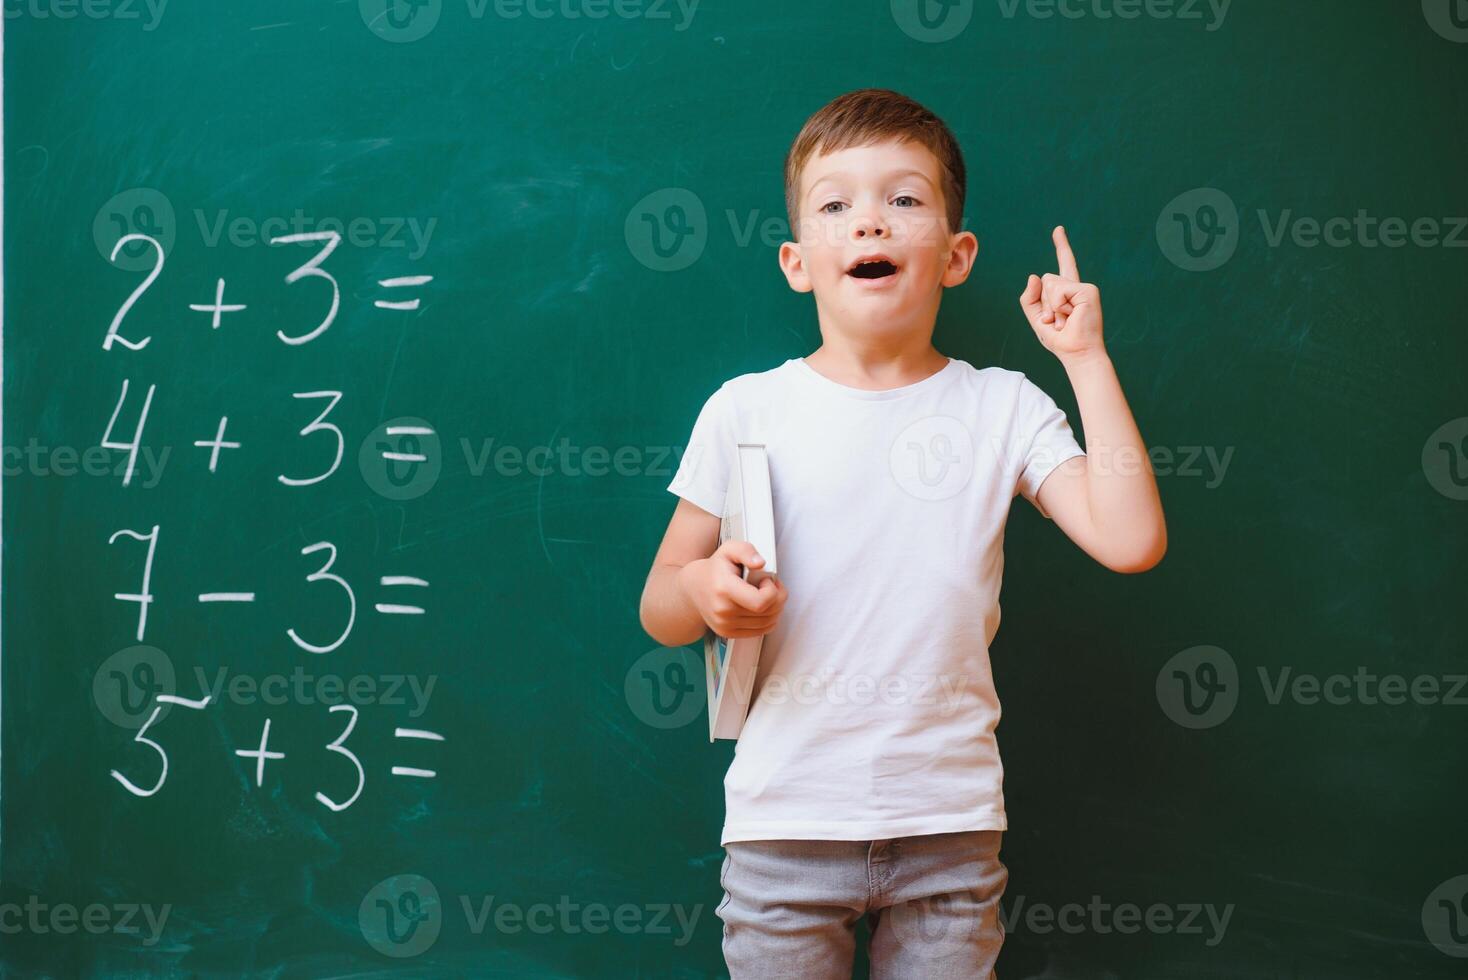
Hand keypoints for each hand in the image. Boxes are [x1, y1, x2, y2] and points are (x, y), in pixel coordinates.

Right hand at [678, 539, 786, 639]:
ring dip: (775, 608)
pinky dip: (768, 619)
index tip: (766, 580)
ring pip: (767, 623)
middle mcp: (723, 611)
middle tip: (770, 585)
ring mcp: (725, 625)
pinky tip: (761, 606)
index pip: (761, 601)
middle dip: (778, 597)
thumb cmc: (715, 569)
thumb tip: (759, 563)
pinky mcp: (728, 633)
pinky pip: (761, 631)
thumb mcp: (729, 550)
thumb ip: (746, 551)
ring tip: (766, 594)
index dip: (772, 590)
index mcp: (724, 589)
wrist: (694, 589)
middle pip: (768, 612)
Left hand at [1019, 226, 1104, 364]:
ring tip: (1064, 320)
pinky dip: (1057, 306)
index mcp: (1067, 292)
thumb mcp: (1036, 318)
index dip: (1061, 246)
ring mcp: (1084, 287)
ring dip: (1051, 307)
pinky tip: (1070, 316)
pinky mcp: (1088, 290)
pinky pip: (1058, 290)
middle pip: (1045, 279)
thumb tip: (1034, 275)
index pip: (1064, 265)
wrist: (1076, 353)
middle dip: (1044, 304)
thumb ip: (1029, 297)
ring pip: (1050, 283)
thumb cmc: (1059, 339)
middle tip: (1058, 321)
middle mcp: (1077, 286)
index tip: (1058, 229)